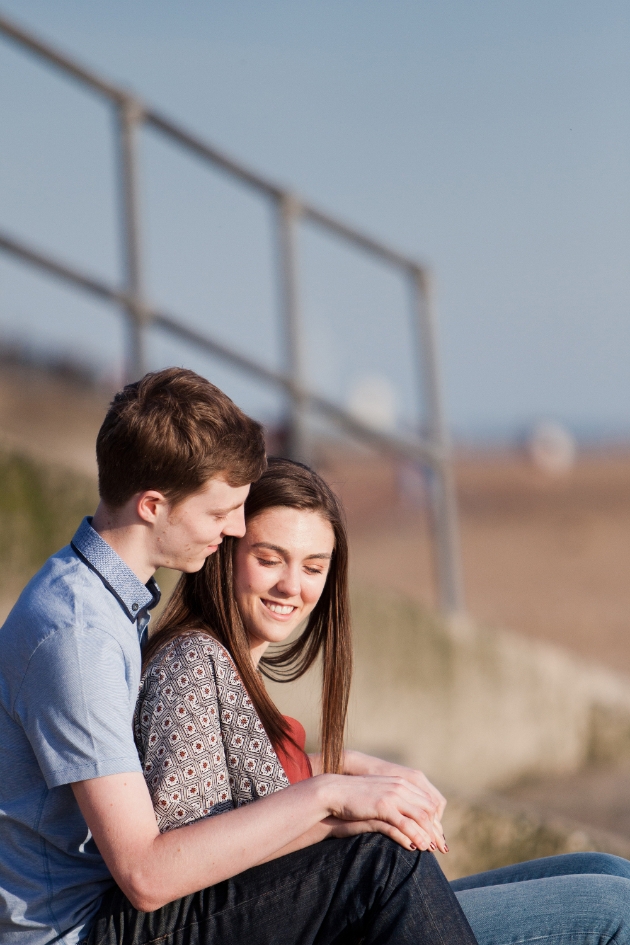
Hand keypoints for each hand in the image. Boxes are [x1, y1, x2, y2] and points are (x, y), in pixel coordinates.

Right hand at [319, 773, 446, 853]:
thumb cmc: (355, 796)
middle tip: (441, 847)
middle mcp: (400, 786)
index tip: (437, 835)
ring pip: (419, 817)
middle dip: (435, 830)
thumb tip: (406, 814)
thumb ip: (394, 800)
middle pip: (428, 810)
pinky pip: (404, 824)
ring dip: (428, 835)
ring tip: (431, 850)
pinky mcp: (382, 806)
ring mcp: (392, 795)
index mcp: (401, 782)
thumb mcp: (379, 794)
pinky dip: (413, 836)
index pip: (428, 801)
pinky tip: (417, 847)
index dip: (435, 820)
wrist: (334, 790)